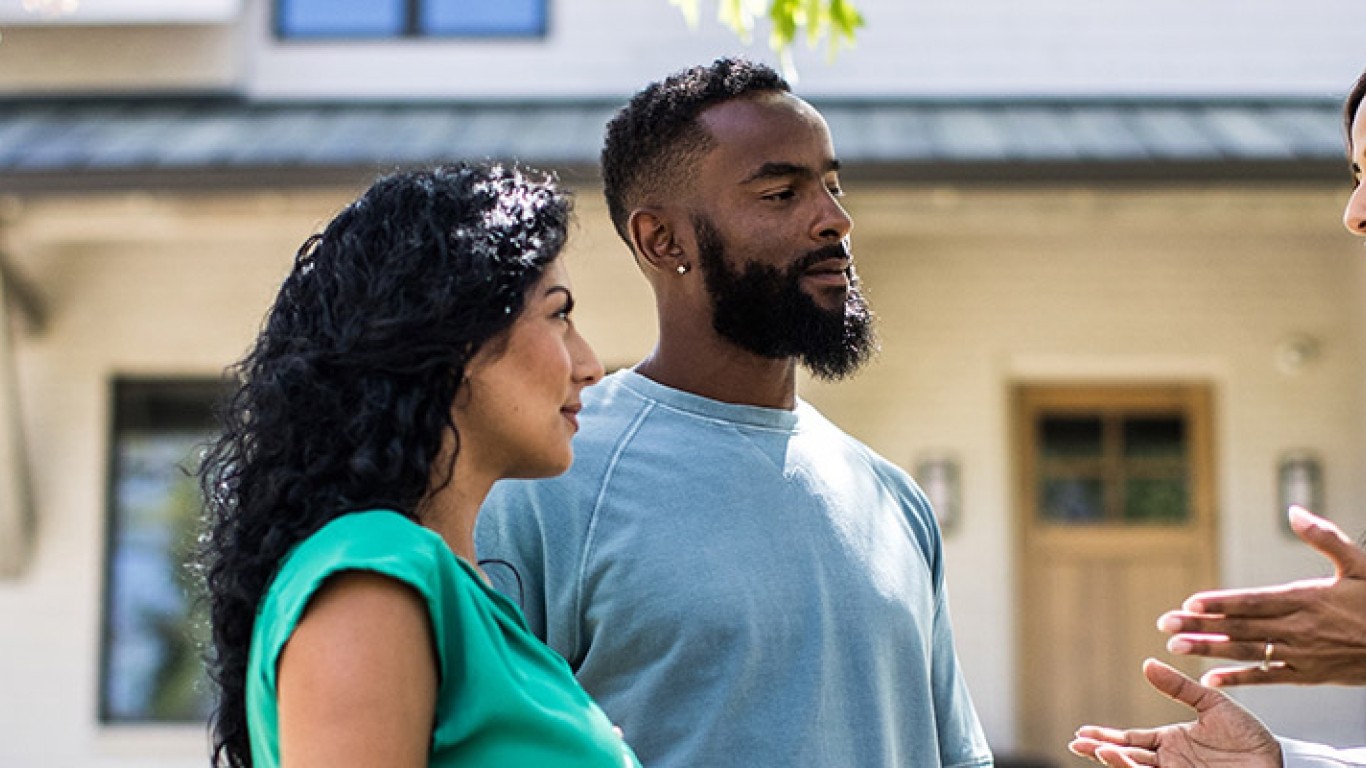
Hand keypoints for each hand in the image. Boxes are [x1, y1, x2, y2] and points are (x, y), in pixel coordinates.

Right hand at [1069, 659, 1281, 766]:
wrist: (1280, 764)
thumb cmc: (1250, 737)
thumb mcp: (1213, 704)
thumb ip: (1180, 687)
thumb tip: (1147, 664)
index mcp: (1171, 742)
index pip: (1131, 740)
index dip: (1106, 736)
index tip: (1082, 732)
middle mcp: (1170, 762)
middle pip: (1126, 757)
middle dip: (1101, 751)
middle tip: (1077, 743)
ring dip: (1116, 762)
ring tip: (1099, 749)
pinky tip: (1123, 760)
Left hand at [1157, 506, 1365, 686]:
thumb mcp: (1361, 564)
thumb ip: (1326, 538)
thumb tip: (1295, 511)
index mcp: (1307, 599)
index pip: (1254, 601)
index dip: (1221, 603)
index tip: (1190, 603)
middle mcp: (1300, 629)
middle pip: (1241, 627)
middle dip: (1201, 626)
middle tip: (1165, 625)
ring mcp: (1303, 655)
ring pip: (1249, 652)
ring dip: (1210, 650)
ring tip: (1176, 647)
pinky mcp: (1310, 675)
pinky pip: (1268, 678)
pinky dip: (1239, 679)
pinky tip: (1211, 680)